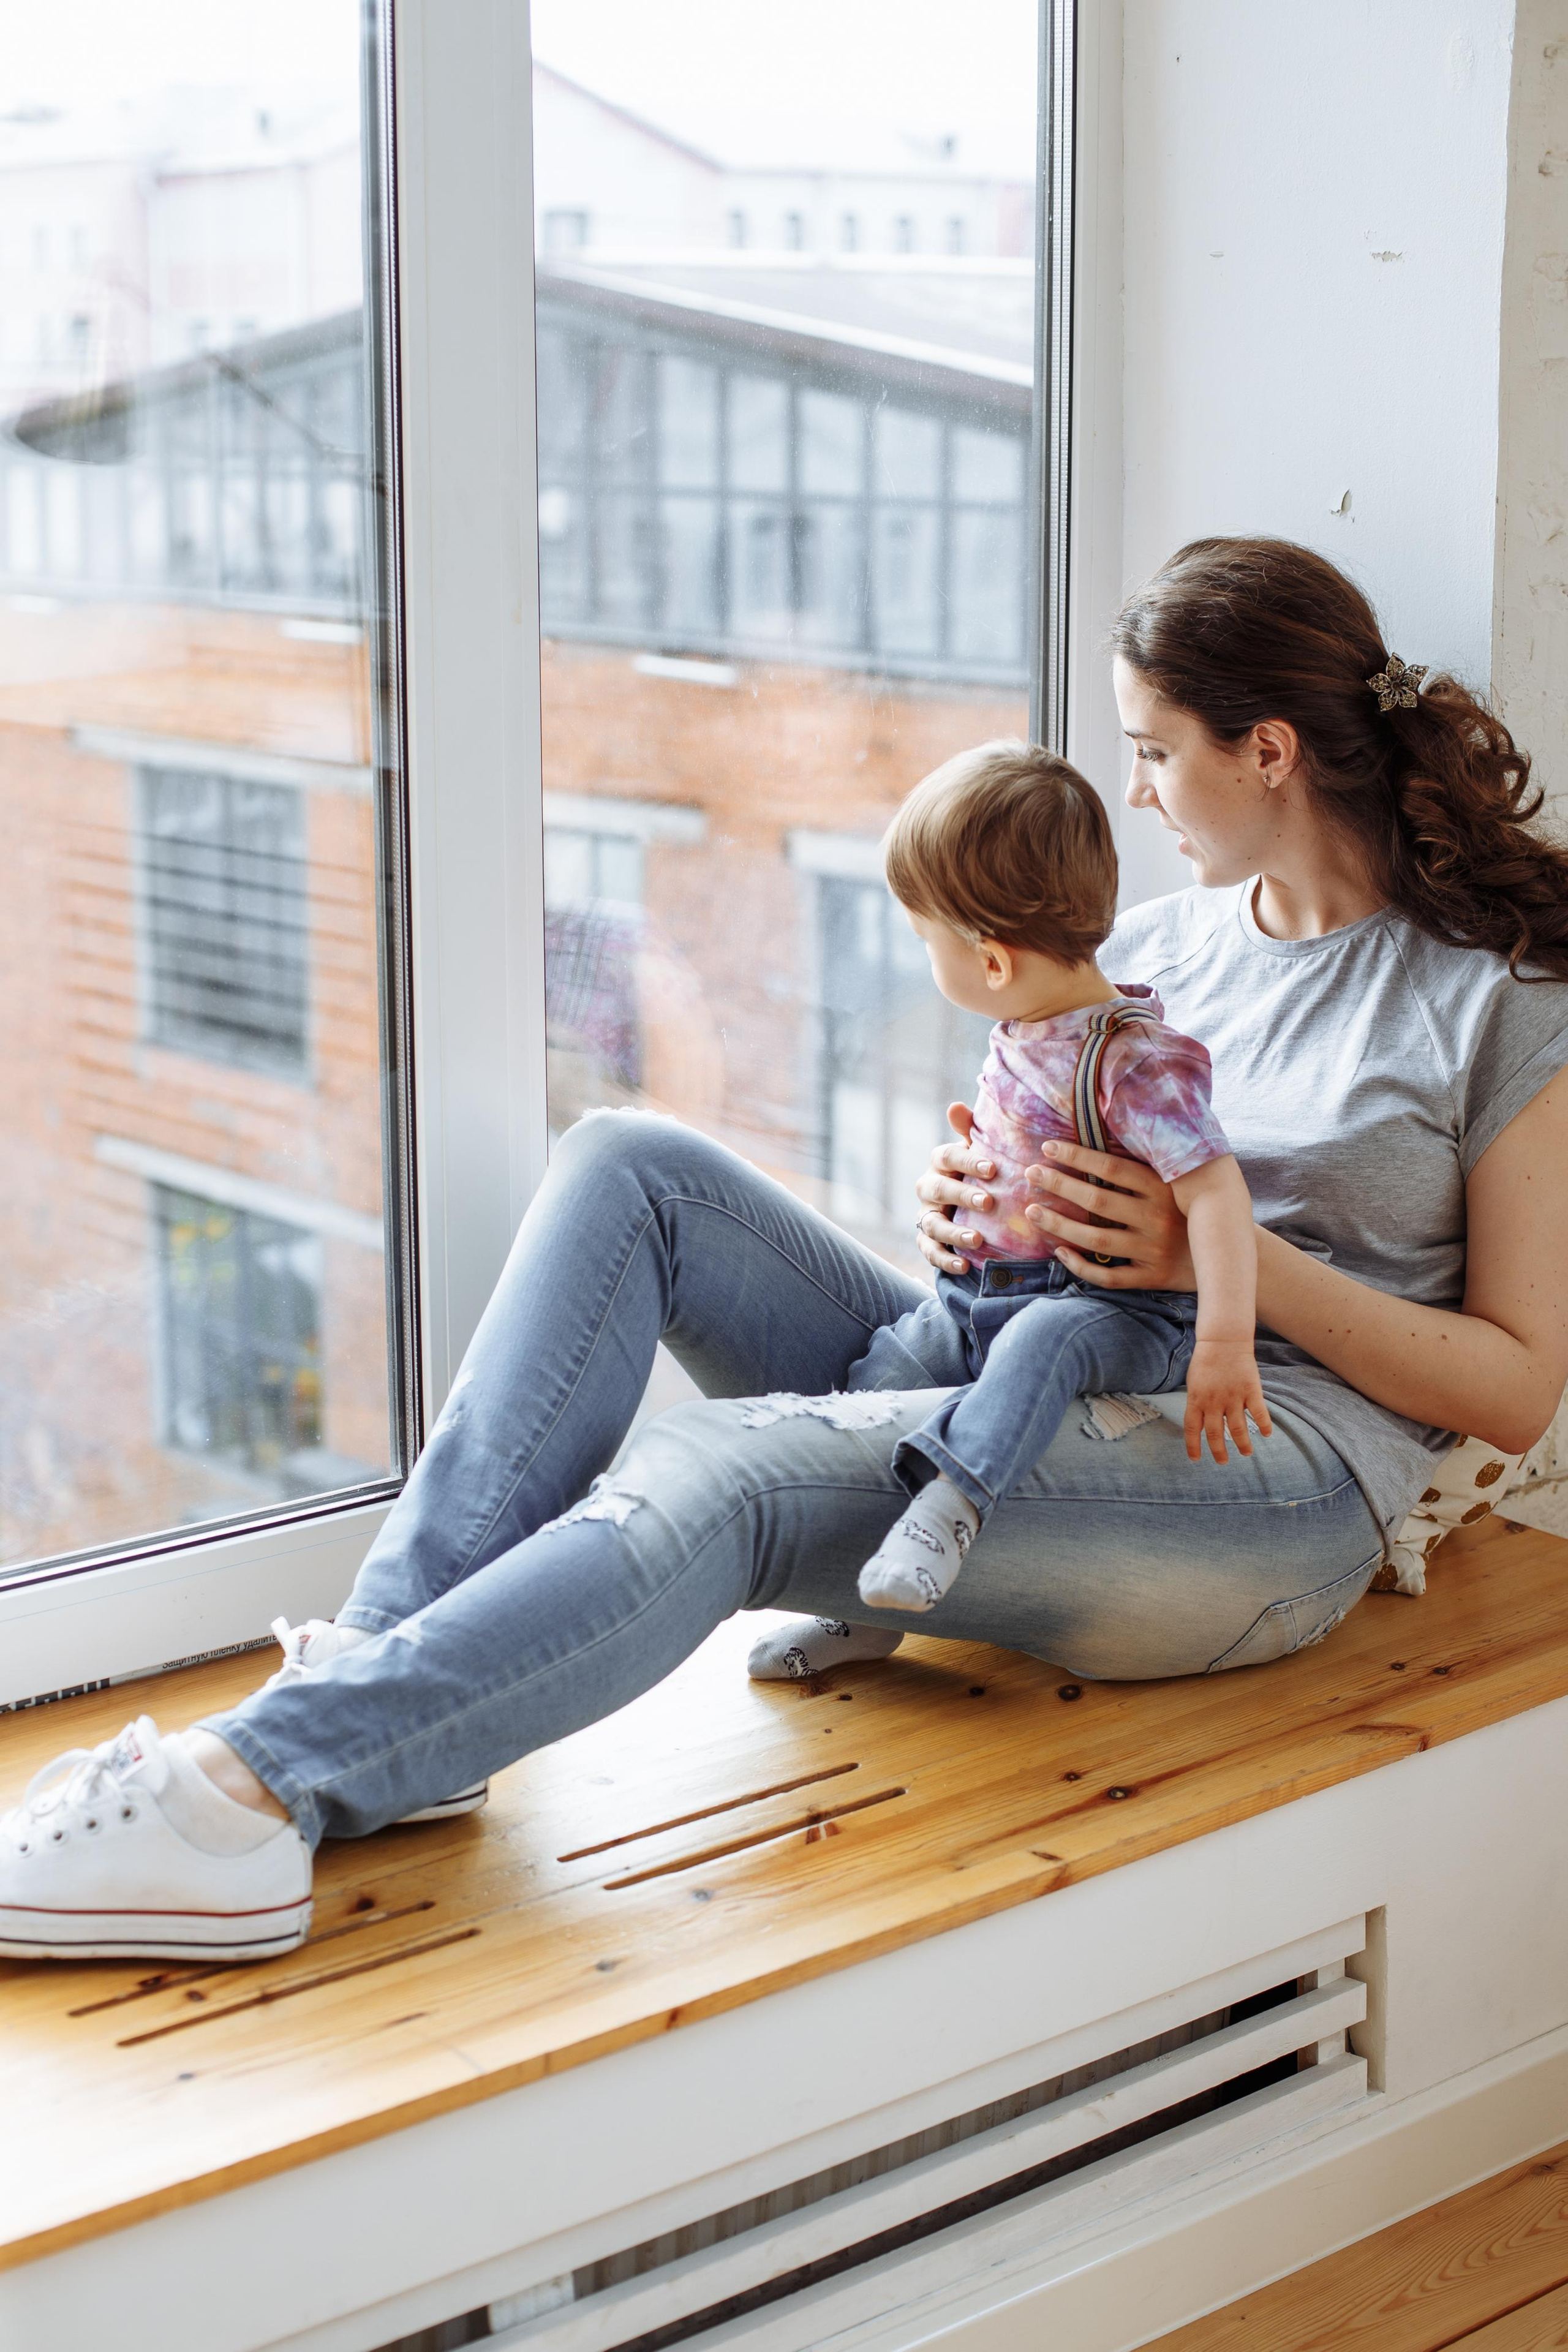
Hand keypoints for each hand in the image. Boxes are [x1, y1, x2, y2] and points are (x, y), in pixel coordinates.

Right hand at [914, 1104, 998, 1273]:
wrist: (969, 1204)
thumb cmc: (978, 1171)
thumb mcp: (978, 1150)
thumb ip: (970, 1131)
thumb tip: (955, 1106)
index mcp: (941, 1161)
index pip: (948, 1155)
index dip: (968, 1161)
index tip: (992, 1168)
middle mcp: (928, 1187)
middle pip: (939, 1189)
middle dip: (962, 1195)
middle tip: (988, 1202)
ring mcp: (926, 1215)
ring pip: (933, 1224)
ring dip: (954, 1232)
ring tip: (977, 1241)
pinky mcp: (926, 1240)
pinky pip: (930, 1251)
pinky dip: (945, 1260)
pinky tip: (965, 1266)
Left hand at [1022, 1141, 1197, 1290]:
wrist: (1232, 1251)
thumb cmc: (1192, 1208)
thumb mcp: (1178, 1181)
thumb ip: (1147, 1163)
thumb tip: (1101, 1132)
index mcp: (1164, 1188)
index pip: (1112, 1167)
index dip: (1077, 1156)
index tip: (1047, 1147)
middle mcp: (1158, 1218)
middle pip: (1098, 1201)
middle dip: (1059, 1185)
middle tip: (1030, 1174)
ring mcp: (1154, 1251)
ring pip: (1096, 1240)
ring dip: (1059, 1225)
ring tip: (1032, 1212)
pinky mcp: (1152, 1278)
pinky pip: (1109, 1277)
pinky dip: (1080, 1266)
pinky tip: (1059, 1252)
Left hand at [1184, 1340, 1273, 1464]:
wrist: (1223, 1341)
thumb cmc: (1206, 1362)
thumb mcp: (1194, 1384)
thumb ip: (1197, 1403)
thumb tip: (1199, 1423)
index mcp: (1196, 1400)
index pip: (1192, 1429)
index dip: (1193, 1446)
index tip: (1196, 1459)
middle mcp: (1213, 1402)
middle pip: (1215, 1434)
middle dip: (1219, 1452)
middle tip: (1222, 1462)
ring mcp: (1233, 1397)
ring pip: (1238, 1429)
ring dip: (1242, 1444)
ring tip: (1246, 1453)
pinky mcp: (1250, 1391)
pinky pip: (1259, 1413)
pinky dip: (1265, 1425)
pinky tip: (1267, 1434)